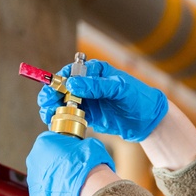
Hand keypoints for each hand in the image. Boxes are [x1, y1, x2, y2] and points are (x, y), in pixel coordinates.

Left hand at [26, 132, 115, 195]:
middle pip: (43, 159)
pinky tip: (65, 193)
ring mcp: (33, 180)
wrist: (90, 189)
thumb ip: (79, 144)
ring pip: (42, 177)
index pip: (49, 141)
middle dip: (55, 163)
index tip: (69, 153)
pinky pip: (44, 193)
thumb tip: (82, 148)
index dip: (61, 147)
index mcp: (43, 143)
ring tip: (69, 182)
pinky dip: (53, 194)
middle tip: (70, 168)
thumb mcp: (88, 144)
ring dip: (53, 179)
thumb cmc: (88, 165)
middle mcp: (33, 160)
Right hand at [37, 60, 167, 141]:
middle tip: (46, 103)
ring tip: (48, 114)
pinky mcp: (89, 115)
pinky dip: (62, 118)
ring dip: (53, 107)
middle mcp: (89, 85)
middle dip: (52, 94)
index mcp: (96, 72)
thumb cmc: (138, 98)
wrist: (148, 120)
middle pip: (63, 87)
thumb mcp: (119, 89)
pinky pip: (71, 115)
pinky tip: (55, 123)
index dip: (60, 79)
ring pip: (64, 102)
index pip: (72, 72)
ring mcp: (88, 100)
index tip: (53, 89)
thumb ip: (97, 86)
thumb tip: (72, 83)